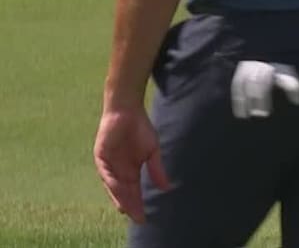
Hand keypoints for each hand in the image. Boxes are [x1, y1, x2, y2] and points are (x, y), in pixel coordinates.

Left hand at [94, 107, 168, 222]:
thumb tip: (167, 188)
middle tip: (138, 218)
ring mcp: (109, 166)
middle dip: (131, 205)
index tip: (144, 218)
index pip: (134, 192)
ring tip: (128, 209)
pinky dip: (112, 182)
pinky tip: (120, 189)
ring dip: (120, 197)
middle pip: (124, 193)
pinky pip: (106, 173)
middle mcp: (118, 172)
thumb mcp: (152, 152)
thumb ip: (156, 170)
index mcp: (131, 171)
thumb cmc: (140, 129)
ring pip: (113, 187)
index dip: (139, 204)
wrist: (128, 111)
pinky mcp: (101, 158)